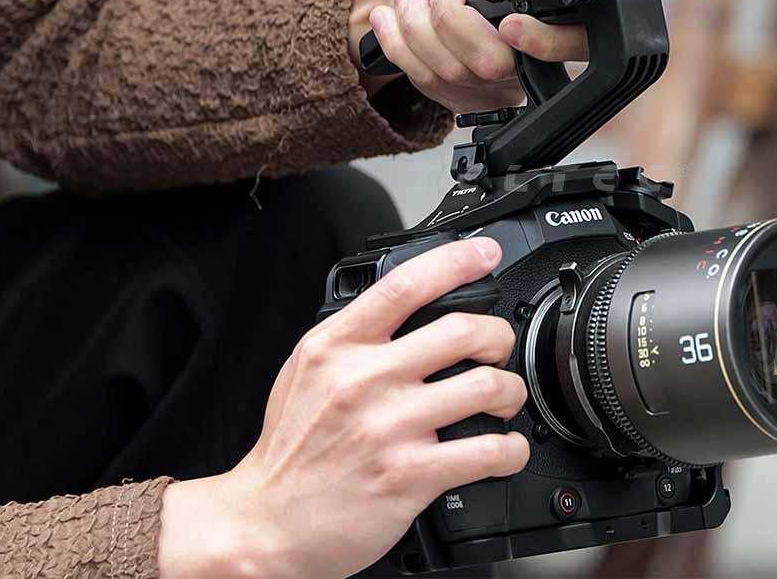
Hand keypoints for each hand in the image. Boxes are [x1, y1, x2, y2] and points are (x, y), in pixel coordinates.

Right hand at [158, 238, 528, 578]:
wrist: (266, 523)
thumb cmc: (291, 449)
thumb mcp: (305, 371)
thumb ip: (352, 337)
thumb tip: (406, 306)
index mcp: (336, 347)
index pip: (404, 285)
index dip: (454, 261)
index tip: (484, 253)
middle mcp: (363, 380)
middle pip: (461, 330)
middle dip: (497, 336)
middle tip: (497, 349)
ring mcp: (388, 427)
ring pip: (485, 386)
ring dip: (509, 391)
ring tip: (503, 399)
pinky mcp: (410, 475)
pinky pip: (488, 451)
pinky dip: (511, 448)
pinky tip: (505, 448)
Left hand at [349, 0, 589, 112]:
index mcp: (556, 16)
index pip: (572, 42)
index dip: (544, 41)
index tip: (511, 26)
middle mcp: (531, 59)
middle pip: (495, 65)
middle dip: (450, 20)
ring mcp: (495, 85)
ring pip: (453, 73)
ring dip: (415, 25)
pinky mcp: (462, 98)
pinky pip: (426, 81)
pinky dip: (398, 44)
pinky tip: (390, 19)